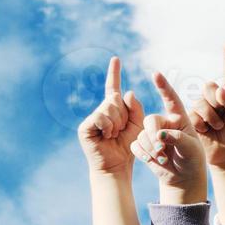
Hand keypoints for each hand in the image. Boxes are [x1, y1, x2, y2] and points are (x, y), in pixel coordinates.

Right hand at [77, 57, 144, 177]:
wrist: (117, 165)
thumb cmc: (128, 146)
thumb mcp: (139, 124)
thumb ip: (136, 107)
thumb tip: (126, 92)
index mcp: (113, 109)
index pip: (113, 87)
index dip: (114, 73)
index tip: (116, 59)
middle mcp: (100, 111)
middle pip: (114, 98)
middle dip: (123, 114)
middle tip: (120, 130)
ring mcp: (91, 119)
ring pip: (108, 108)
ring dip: (116, 122)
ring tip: (113, 135)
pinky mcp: (85, 128)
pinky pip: (100, 117)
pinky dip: (108, 126)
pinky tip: (106, 136)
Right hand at [131, 72, 207, 199]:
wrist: (183, 177)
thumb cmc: (192, 159)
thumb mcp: (191, 148)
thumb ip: (177, 138)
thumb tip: (159, 134)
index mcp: (179, 118)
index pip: (171, 99)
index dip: (163, 86)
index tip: (156, 74)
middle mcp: (164, 123)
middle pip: (150, 120)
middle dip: (153, 134)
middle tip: (161, 148)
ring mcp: (152, 135)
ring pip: (141, 134)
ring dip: (149, 147)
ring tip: (161, 157)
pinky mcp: (143, 146)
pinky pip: (135, 144)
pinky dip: (142, 153)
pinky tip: (152, 160)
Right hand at [189, 43, 224, 171]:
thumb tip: (220, 89)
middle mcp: (213, 97)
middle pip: (209, 87)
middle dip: (217, 102)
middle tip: (224, 118)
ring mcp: (200, 107)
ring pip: (200, 102)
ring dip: (211, 117)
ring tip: (217, 127)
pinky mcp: (190, 117)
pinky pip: (194, 114)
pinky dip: (202, 124)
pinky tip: (206, 131)